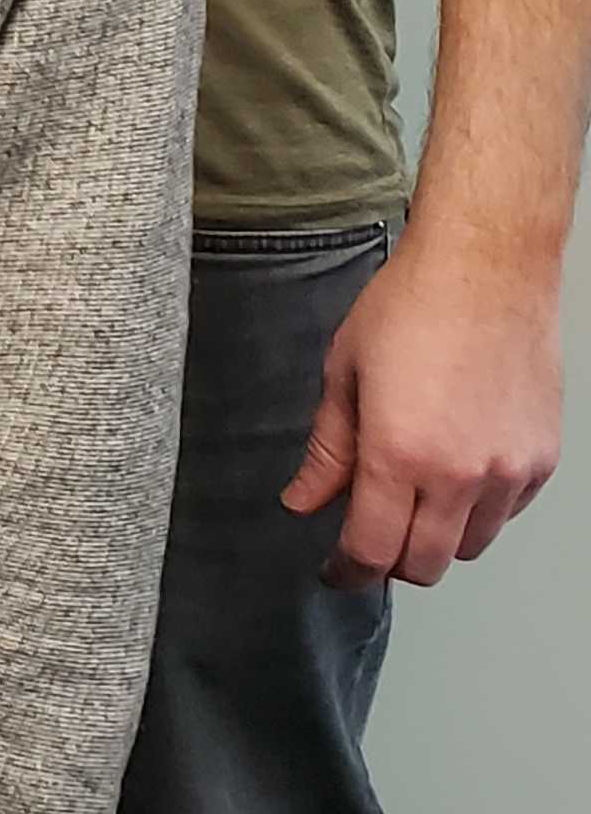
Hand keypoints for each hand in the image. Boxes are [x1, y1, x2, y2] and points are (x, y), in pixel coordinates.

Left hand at [282, 226, 565, 584]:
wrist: (485, 272)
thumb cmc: (409, 309)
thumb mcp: (343, 374)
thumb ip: (327, 451)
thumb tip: (302, 502)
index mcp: (398, 454)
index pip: (371, 549)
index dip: (346, 571)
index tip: (334, 571)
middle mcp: (459, 475)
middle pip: (424, 564)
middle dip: (390, 562)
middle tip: (367, 538)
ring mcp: (507, 472)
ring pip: (468, 546)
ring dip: (435, 538)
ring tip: (409, 497)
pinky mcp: (541, 461)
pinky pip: (505, 515)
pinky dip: (476, 511)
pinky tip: (453, 473)